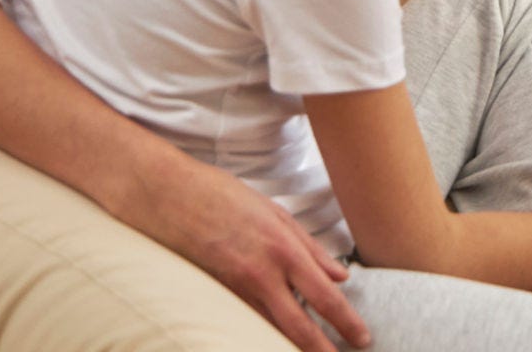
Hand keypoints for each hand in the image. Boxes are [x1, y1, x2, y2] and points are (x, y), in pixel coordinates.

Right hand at [139, 154, 370, 350]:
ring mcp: (235, 287)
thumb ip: (311, 248)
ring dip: (291, 347)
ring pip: (270, 330)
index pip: (325, 296)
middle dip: (322, 351)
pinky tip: (273, 343)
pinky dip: (262, 335)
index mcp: (284, 248)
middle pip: (299, 326)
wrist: (169, 195)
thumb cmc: (224, 197)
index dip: (346, 322)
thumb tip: (341, 276)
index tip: (362, 338)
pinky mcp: (214, 294)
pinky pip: (245, 322)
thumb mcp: (277, 214)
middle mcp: (262, 273)